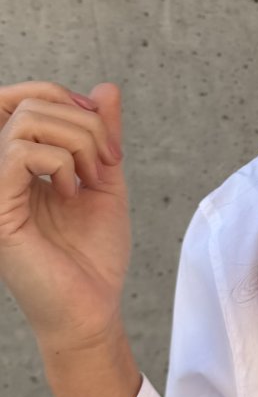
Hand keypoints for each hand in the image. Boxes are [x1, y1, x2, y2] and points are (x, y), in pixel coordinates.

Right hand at [0, 81, 128, 347]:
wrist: (91, 308)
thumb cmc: (93, 255)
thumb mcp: (105, 180)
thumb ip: (102, 135)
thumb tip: (105, 88)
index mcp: (19, 164)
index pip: (18, 100)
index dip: (62, 96)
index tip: (102, 130)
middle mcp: (0, 173)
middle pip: (28, 103)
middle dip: (83, 121)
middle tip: (108, 160)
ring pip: (24, 120)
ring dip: (78, 140)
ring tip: (92, 177)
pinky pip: (19, 153)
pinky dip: (61, 161)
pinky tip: (73, 191)